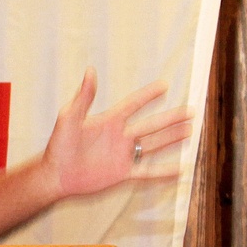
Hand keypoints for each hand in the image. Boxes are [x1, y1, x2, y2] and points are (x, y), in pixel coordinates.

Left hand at [43, 68, 192, 199]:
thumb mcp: (69, 117)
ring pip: (153, 145)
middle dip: (171, 118)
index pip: (133, 104)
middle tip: (191, 111)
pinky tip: (180, 168)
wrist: (55, 175)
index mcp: (108, 121)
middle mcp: (119, 136)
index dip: (148, 95)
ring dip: (172, 138)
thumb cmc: (58, 145)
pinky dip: (163, 171)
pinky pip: (147, 171)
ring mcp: (122, 155)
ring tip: (190, 131)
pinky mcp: (122, 173)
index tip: (165, 85)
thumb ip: (83, 97)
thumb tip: (90, 71)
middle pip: (151, 125)